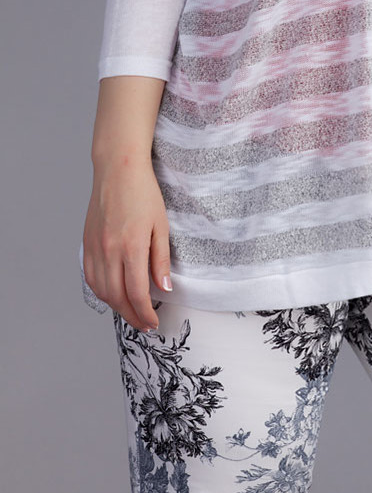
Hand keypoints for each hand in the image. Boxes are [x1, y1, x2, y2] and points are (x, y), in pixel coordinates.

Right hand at [82, 157, 171, 332]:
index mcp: (131, 247)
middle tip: (145, 323)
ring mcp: (95, 248)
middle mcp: (109, 251)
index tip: (154, 322)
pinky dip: (101, 291)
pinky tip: (112, 294)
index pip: (137, 293)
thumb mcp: (161, 225)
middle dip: (132, 316)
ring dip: (116, 306)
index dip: (145, 313)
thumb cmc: (144, 193)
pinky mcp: (86, 243)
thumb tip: (164, 289)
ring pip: (101, 290)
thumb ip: (161, 259)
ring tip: (131, 311)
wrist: (118, 169)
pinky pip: (91, 276)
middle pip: (117, 297)